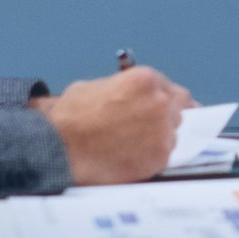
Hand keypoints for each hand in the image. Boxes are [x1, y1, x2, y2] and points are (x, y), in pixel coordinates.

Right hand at [38, 63, 191, 185]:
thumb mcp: (94, 86)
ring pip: (172, 133)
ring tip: (131, 144)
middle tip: (143, 127)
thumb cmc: (70, 119)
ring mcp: (163, 130)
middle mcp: (159, 102)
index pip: (170, 88)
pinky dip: (152, 157)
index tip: (159, 108)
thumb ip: (122, 87)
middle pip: (176, 109)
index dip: (161, 100)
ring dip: (158, 138)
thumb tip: (127, 96)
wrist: (61, 148)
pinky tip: (132, 156)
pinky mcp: (160, 156)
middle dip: (162, 117)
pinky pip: (165, 155)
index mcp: (145, 80)